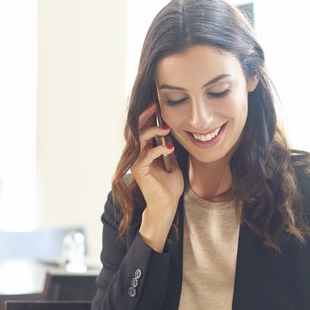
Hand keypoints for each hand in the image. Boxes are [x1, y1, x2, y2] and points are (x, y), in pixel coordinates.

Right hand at [133, 102, 183, 251]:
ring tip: (166, 128)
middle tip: (154, 105)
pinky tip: (170, 149)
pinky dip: (159, 149)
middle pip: (137, 130)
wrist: (168, 205)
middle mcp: (137, 155)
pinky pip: (147, 154)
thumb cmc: (169, 187)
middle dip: (145, 116)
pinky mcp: (139, 170)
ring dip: (152, 131)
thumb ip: (168, 150)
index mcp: (144, 152)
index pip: (143, 130)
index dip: (148, 117)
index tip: (156, 104)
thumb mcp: (172, 164)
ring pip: (139, 139)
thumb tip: (170, 135)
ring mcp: (136, 162)